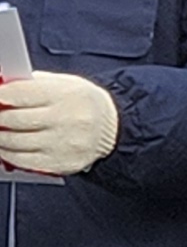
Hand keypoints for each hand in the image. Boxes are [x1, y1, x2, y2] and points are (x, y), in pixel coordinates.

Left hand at [0, 71, 119, 176]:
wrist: (115, 129)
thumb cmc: (86, 104)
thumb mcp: (67, 83)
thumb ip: (35, 83)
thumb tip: (3, 85)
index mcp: (67, 95)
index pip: (20, 94)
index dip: (0, 95)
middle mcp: (66, 119)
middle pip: (13, 119)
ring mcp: (63, 143)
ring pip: (14, 141)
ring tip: (0, 130)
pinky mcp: (60, 163)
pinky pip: (22, 161)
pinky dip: (7, 154)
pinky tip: (6, 147)